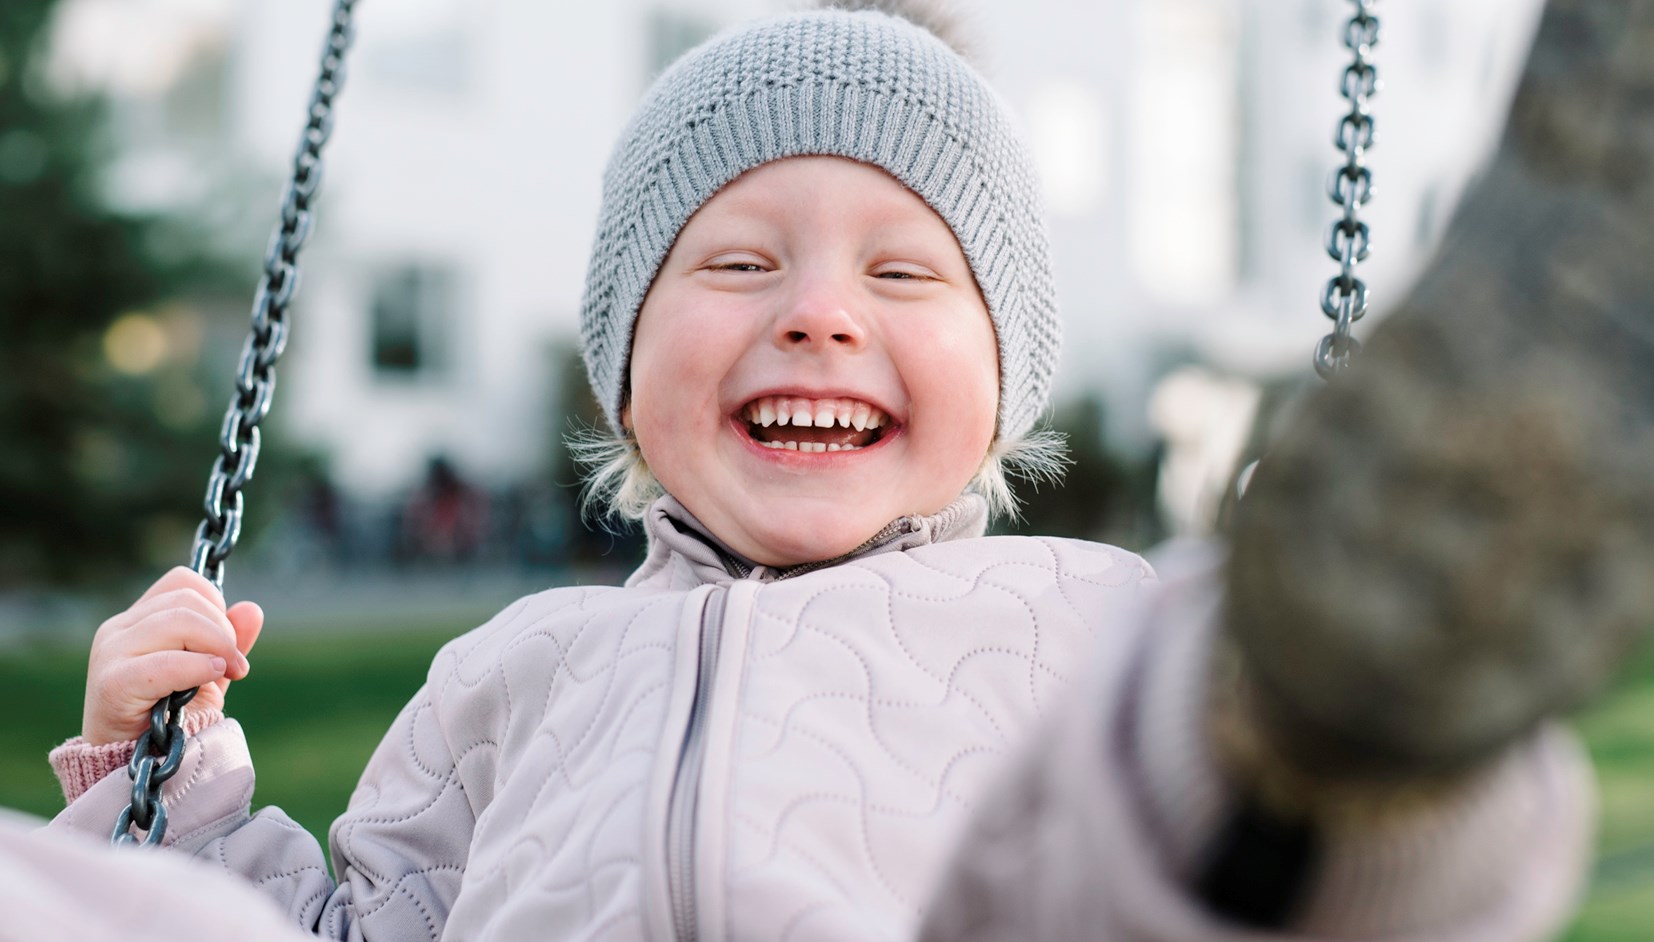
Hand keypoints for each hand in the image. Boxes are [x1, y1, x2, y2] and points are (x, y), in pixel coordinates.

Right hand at [82, 567, 263, 745]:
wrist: (136, 765)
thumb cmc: (168, 718)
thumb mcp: (206, 674)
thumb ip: (228, 642)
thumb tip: (251, 609)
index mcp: (138, 620)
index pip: (182, 582)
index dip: (215, 603)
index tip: (228, 641)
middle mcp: (118, 629)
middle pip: (186, 599)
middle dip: (223, 630)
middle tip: (236, 666)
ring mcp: (110, 653)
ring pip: (179, 621)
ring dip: (217, 647)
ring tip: (229, 674)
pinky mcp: (111, 684)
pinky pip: (165, 663)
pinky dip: (196, 668)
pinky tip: (211, 677)